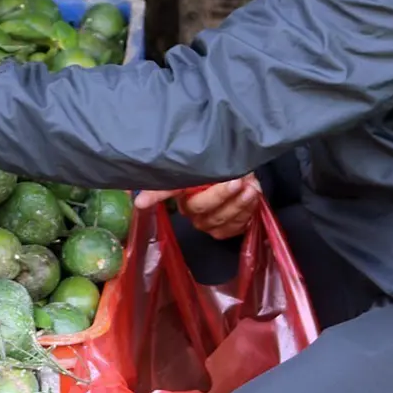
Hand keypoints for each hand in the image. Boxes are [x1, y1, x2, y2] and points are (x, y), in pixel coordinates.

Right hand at [135, 175, 260, 239]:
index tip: (143, 201)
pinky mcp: (222, 231)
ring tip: (251, 189)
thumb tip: (140, 200)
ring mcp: (206, 223)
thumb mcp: (205, 161)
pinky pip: (232, 228)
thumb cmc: (222, 167)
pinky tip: (252, 200)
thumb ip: (178, 175)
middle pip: (200, 208)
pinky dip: (245, 214)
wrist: (246, 176)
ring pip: (219, 220)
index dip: (155, 196)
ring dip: (238, 205)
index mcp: (181, 192)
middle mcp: (190, 211)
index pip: (165, 192)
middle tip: (237, 181)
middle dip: (221, 195)